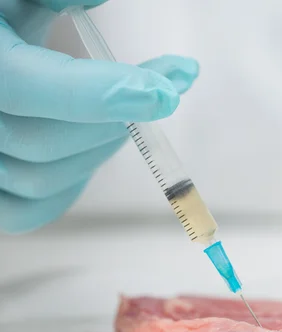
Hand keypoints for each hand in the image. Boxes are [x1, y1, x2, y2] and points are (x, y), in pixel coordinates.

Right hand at [0, 1, 198, 232]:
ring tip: (129, 110)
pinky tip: (94, 147)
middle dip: (117, 119)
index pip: (28, 87)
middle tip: (168, 88)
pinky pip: (32, 209)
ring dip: (101, 147)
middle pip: (44, 142)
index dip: (101, 93)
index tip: (166, 89)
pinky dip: (73, 184)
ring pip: (44, 179)